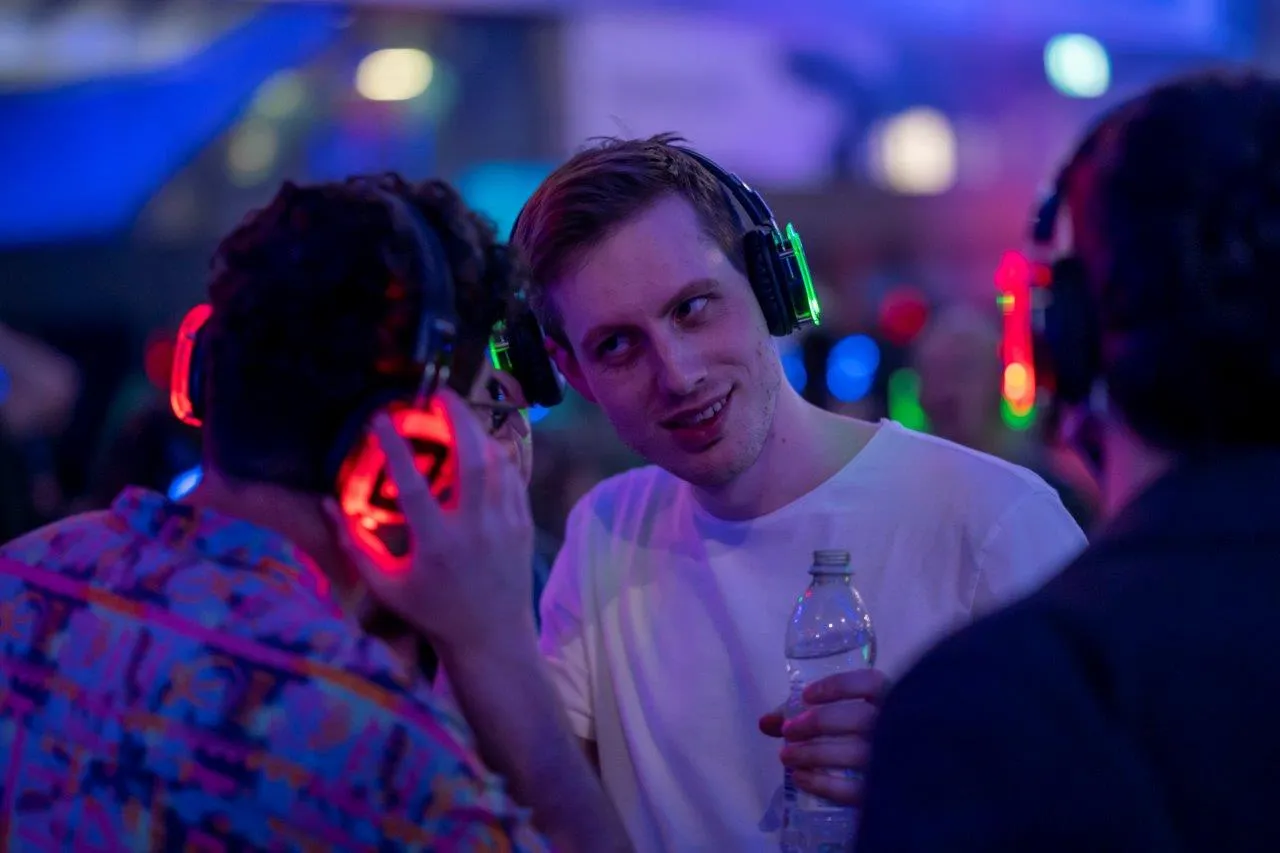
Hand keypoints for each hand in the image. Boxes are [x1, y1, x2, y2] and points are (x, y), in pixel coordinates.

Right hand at [327, 388, 535, 652]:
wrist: (491, 637)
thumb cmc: (432, 611)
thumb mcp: (385, 586)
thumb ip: (354, 543)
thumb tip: (327, 501)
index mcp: (437, 543)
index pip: (413, 485)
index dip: (395, 447)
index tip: (381, 417)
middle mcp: (476, 527)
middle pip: (472, 458)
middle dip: (457, 418)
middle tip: (438, 394)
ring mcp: (505, 523)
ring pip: (498, 461)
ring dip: (478, 430)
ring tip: (457, 412)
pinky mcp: (523, 523)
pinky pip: (514, 476)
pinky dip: (498, 453)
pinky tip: (482, 441)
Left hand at [758, 668, 889, 805]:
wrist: (904, 789)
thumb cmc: (867, 741)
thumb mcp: (844, 719)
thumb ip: (805, 715)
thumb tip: (765, 722)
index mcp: (893, 700)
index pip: (871, 683)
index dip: (838, 686)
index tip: (807, 696)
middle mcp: (901, 728)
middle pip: (860, 719)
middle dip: (819, 723)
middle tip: (789, 731)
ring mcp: (897, 762)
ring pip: (856, 754)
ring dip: (814, 754)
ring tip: (786, 756)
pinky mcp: (889, 794)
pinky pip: (855, 790)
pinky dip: (823, 784)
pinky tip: (800, 778)